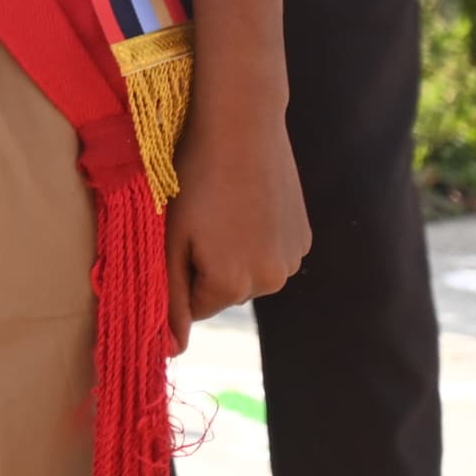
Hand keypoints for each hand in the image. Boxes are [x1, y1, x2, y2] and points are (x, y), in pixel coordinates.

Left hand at [160, 88, 308, 325]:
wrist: (242, 125)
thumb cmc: (194, 177)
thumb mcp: (171, 235)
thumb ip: (170, 296)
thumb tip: (170, 350)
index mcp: (232, 285)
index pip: (194, 306)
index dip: (180, 271)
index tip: (177, 236)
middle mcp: (269, 283)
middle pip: (224, 289)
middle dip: (207, 263)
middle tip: (199, 215)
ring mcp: (292, 260)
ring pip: (250, 270)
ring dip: (234, 250)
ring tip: (224, 205)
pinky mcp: (305, 238)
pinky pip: (272, 251)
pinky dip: (257, 235)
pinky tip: (247, 200)